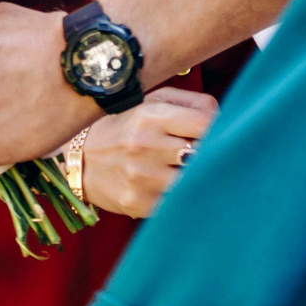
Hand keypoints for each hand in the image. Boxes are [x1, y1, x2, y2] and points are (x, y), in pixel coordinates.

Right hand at [78, 88, 215, 218]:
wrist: (80, 162)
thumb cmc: (126, 127)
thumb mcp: (151, 102)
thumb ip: (191, 103)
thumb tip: (224, 118)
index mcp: (150, 115)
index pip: (204, 122)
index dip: (219, 130)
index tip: (221, 135)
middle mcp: (145, 144)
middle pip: (203, 154)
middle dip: (212, 156)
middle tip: (216, 157)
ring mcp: (141, 177)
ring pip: (193, 181)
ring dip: (200, 179)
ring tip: (197, 174)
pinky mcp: (139, 203)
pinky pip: (178, 203)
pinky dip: (184, 198)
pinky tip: (179, 191)